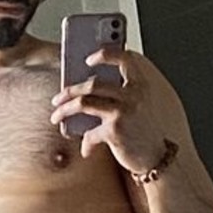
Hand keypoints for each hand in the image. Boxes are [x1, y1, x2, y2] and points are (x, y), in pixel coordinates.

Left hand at [50, 46, 168, 169]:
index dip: (106, 54)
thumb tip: (87, 91)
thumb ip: (122, 94)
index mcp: (141, 85)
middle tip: (58, 98)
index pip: (125, 58)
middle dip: (69, 91)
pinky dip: (85, 144)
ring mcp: (123, 112)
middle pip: (92, 84)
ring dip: (64, 110)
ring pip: (83, 103)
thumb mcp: (139, 107)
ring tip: (56, 117)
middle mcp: (133, 95)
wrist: (156, 158)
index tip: (89, 59)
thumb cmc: (144, 132)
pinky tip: (86, 150)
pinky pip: (90, 134)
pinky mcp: (115, 132)